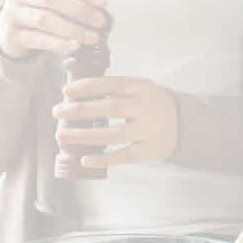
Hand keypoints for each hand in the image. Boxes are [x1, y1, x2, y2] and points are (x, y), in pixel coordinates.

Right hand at [0, 0, 109, 58]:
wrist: (8, 33)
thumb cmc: (36, 14)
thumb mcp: (51, 4)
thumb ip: (75, 4)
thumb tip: (107, 13)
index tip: (104, 2)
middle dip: (80, 10)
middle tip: (101, 22)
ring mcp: (13, 14)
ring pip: (45, 19)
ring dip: (73, 29)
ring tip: (93, 38)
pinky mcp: (12, 36)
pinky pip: (38, 39)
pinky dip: (59, 43)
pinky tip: (75, 46)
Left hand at [54, 77, 179, 167]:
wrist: (186, 125)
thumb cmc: (153, 105)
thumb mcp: (141, 90)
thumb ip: (117, 89)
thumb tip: (78, 92)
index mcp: (143, 88)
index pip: (113, 84)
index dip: (89, 87)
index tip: (66, 90)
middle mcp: (147, 108)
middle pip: (111, 108)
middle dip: (81, 110)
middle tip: (57, 112)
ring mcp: (150, 131)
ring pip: (114, 134)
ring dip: (85, 136)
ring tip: (62, 136)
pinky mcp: (150, 151)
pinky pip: (124, 156)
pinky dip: (104, 158)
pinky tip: (85, 159)